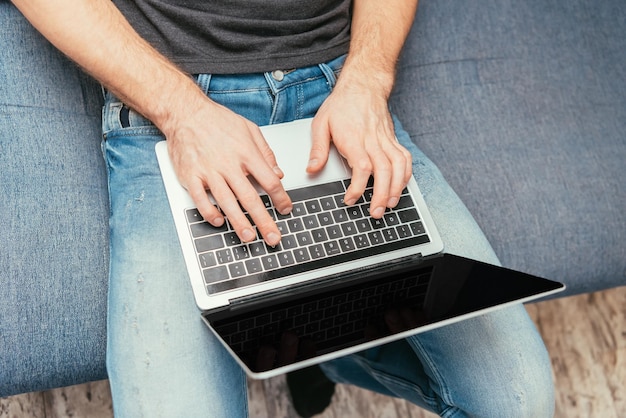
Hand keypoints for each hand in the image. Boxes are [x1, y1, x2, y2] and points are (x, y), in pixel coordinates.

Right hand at [166, 98, 291, 245]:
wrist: (185, 111)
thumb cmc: (217, 120)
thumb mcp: (249, 129)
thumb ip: (266, 152)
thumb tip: (278, 173)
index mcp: (246, 152)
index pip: (269, 180)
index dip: (281, 198)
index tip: (286, 209)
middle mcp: (228, 164)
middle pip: (250, 198)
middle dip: (264, 220)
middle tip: (273, 237)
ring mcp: (208, 171)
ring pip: (227, 202)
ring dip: (239, 222)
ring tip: (249, 237)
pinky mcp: (190, 175)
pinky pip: (200, 199)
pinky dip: (209, 212)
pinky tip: (219, 221)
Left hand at [308, 79, 411, 218]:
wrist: (363, 85)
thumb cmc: (341, 105)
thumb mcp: (321, 123)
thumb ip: (317, 149)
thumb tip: (311, 170)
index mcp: (353, 137)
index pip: (361, 167)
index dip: (357, 187)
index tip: (350, 200)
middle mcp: (373, 140)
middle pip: (383, 170)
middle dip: (381, 195)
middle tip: (375, 212)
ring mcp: (386, 139)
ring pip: (398, 166)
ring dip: (397, 187)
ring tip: (390, 204)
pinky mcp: (393, 139)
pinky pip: (405, 158)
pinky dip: (406, 175)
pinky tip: (400, 187)